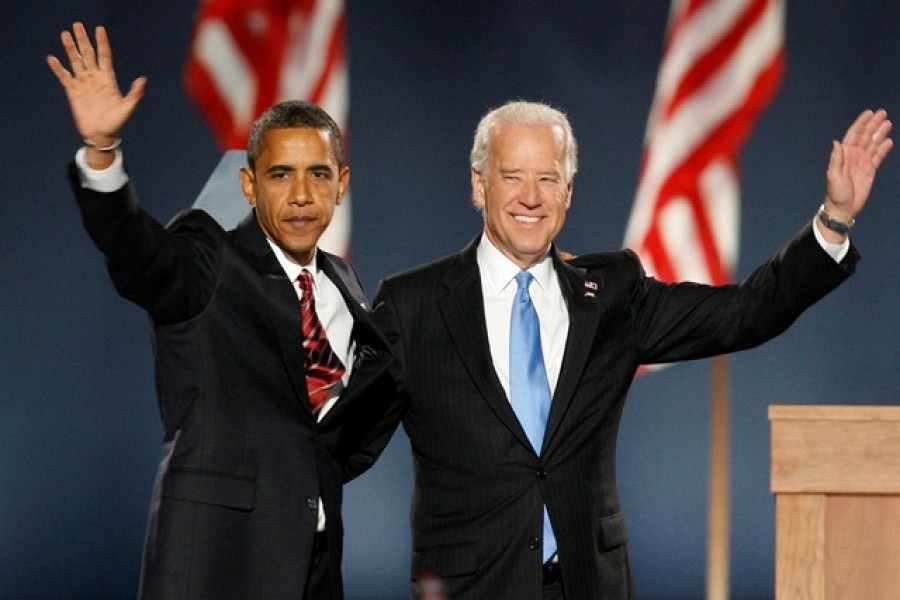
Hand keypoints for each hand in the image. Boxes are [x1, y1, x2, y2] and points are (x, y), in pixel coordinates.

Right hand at [47, 22, 145, 149]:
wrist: (101, 135)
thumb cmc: (116, 123)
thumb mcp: (127, 107)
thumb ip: (135, 93)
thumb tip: (143, 79)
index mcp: (108, 79)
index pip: (104, 56)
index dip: (102, 42)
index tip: (100, 29)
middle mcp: (95, 78)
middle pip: (88, 54)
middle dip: (83, 40)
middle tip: (77, 25)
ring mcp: (83, 83)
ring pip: (75, 61)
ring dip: (70, 48)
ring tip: (65, 34)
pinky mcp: (73, 92)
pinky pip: (64, 77)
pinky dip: (58, 68)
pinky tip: (52, 58)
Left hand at [824, 109, 892, 221]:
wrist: (843, 208)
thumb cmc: (836, 194)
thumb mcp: (834, 176)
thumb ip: (836, 159)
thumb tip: (837, 142)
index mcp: (844, 155)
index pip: (854, 135)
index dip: (861, 123)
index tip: (869, 113)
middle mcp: (853, 156)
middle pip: (865, 136)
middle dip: (873, 124)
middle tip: (882, 113)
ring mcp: (862, 162)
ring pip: (873, 144)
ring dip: (880, 133)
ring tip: (888, 123)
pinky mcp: (869, 170)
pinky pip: (878, 156)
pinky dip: (883, 148)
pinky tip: (889, 141)